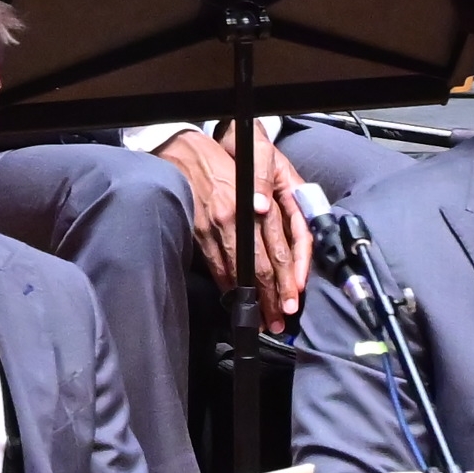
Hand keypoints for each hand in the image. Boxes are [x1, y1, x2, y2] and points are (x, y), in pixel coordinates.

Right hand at [157, 125, 311, 322]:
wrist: (181, 151)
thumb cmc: (220, 160)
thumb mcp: (254, 170)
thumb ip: (268, 199)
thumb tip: (275, 228)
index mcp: (256, 203)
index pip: (279, 249)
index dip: (287, 278)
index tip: (292, 300)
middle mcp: (237, 218)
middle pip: (260, 265)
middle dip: (271, 297)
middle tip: (277, 321)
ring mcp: (215, 227)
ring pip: (238, 270)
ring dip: (250, 297)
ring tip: (259, 318)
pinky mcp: (198, 232)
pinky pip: (215, 264)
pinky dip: (226, 283)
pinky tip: (234, 297)